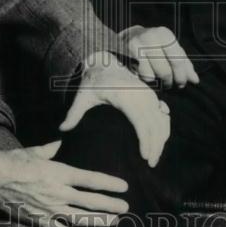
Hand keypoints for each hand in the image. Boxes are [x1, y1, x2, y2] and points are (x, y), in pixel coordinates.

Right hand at [0, 140, 128, 226]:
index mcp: (58, 173)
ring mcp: (49, 209)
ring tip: (113, 221)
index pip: (90, 179)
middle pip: (90, 201)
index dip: (109, 184)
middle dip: (110, 205)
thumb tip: (59, 143)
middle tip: (125, 207)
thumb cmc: (12, 161)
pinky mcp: (38, 219)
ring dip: (99, 220)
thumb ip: (49, 150)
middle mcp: (57, 192)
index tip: (123, 187)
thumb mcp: (33, 151)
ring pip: (79, 218)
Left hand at [60, 51, 170, 166]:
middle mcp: (140, 94)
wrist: (104, 62)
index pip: (141, 121)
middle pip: (154, 124)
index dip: (145, 140)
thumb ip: (73, 113)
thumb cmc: (92, 81)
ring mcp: (147, 94)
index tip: (144, 156)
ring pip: (161, 119)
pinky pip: (162, 113)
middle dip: (155, 145)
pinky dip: (163, 128)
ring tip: (154, 158)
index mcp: (124, 96)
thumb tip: (62, 129)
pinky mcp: (151, 95)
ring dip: (161, 139)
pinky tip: (161, 142)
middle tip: (151, 164)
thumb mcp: (82, 96)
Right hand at [118, 25, 199, 88]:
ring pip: (151, 76)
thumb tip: (195, 80)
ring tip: (157, 79)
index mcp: (164, 34)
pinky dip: (144, 79)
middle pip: (165, 71)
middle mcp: (149, 37)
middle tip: (169, 84)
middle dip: (169, 82)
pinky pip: (138, 76)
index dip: (181, 76)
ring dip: (156, 82)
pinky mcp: (125, 56)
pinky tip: (145, 74)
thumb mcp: (170, 49)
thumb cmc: (155, 45)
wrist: (128, 37)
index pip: (177, 60)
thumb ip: (184, 64)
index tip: (182, 83)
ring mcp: (135, 45)